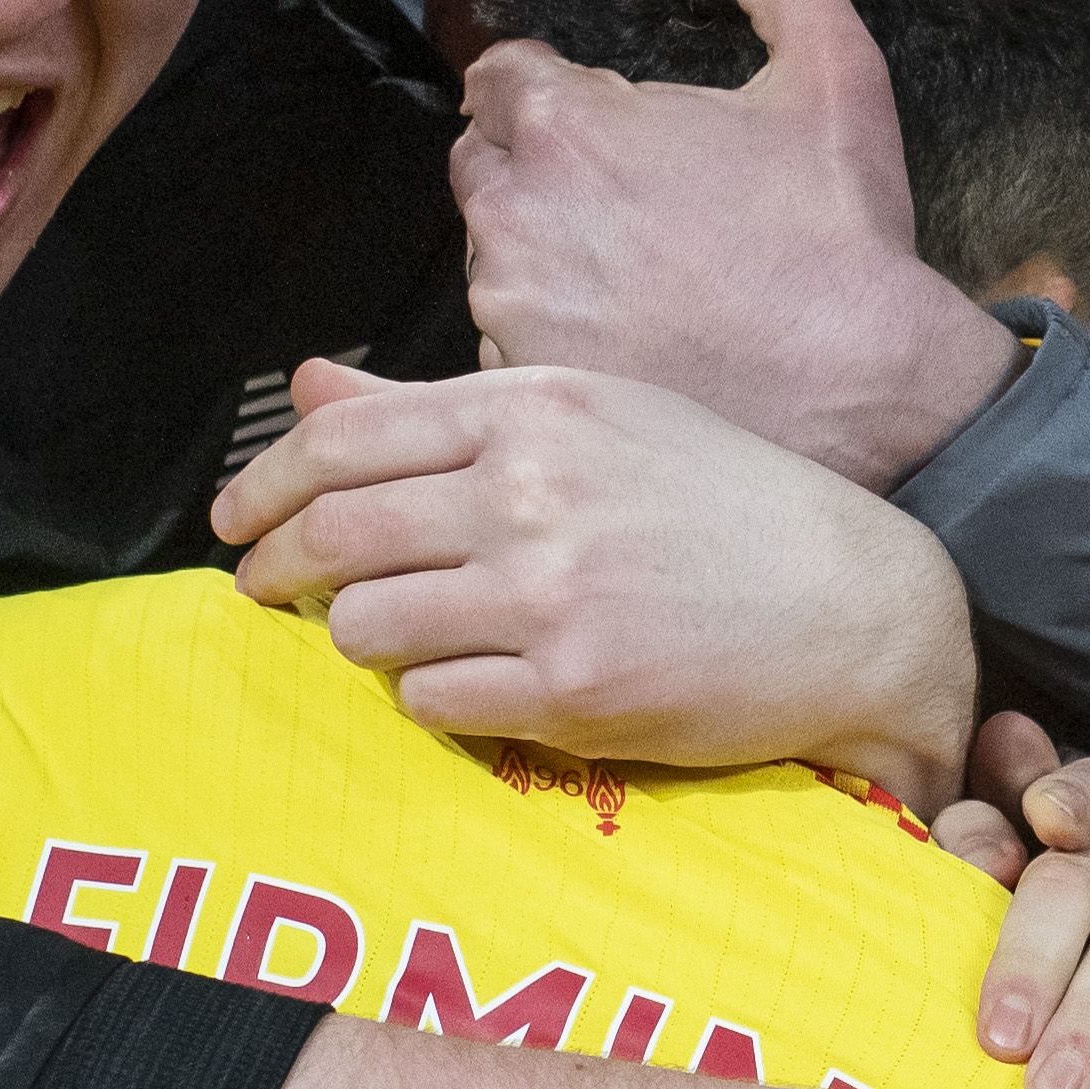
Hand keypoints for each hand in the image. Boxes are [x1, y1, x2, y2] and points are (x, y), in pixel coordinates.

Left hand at [215, 356, 978, 803]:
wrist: (854, 602)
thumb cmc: (723, 505)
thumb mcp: (594, 420)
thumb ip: (441, 412)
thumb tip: (309, 386)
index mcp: (535, 409)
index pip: (344, 438)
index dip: (264, 483)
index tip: (235, 518)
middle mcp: (532, 493)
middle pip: (336, 534)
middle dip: (274, 569)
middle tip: (261, 591)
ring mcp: (550, 595)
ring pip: (368, 626)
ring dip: (361, 638)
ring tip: (401, 635)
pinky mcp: (572, 692)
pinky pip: (433, 702)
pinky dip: (431, 698)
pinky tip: (472, 682)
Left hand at [451, 0, 1018, 486]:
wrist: (860, 387)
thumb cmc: (840, 235)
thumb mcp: (834, 74)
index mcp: (567, 126)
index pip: (497, 78)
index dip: (545, 90)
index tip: (595, 121)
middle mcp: (516, 214)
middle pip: (485, 165)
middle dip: (537, 169)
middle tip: (625, 199)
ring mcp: (512, 308)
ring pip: (494, 257)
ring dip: (545, 254)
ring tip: (641, 276)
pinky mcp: (523, 383)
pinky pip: (508, 343)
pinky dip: (554, 336)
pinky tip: (634, 339)